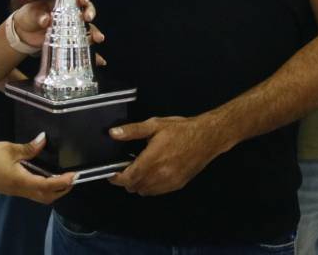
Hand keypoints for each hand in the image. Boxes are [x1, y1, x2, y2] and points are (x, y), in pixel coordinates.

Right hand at [0, 133, 74, 203]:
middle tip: (72, 178)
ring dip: (52, 190)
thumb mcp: (9, 148)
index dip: (63, 182)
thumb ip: (29, 147)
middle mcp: (19, 190)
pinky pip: (30, 192)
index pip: (47, 186)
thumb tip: (43, 140)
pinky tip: (45, 176)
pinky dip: (42, 187)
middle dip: (61, 190)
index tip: (74, 175)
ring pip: (38, 196)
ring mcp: (14, 191)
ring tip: (62, 177)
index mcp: (21, 181)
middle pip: (45, 197)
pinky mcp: (9, 188)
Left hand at [11, 0, 103, 50]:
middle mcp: (71, 14)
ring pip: (88, 28)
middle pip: (86, 10)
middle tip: (88, 17)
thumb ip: (38, 15)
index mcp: (63, 2)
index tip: (82, 0)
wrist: (23, 33)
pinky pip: (84, 47)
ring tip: (97, 38)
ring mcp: (73, 28)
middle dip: (90, 12)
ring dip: (94, 33)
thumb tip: (45, 19)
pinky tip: (99, 60)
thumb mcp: (31, 12)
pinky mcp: (72, 42)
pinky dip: (93, 55)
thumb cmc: (29, 17)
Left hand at [108, 116, 222, 195]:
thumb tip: (113, 133)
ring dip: (138, 184)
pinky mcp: (177, 185)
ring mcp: (169, 182)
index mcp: (153, 159)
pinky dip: (150, 186)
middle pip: (135, 187)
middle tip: (125, 167)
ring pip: (145, 191)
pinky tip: (152, 173)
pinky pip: (157, 192)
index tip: (111, 173)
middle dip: (126, 180)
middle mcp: (160, 175)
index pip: (128, 178)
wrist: (207, 138)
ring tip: (139, 169)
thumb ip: (133, 130)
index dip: (116, 178)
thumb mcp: (155, 124)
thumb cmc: (181, 130)